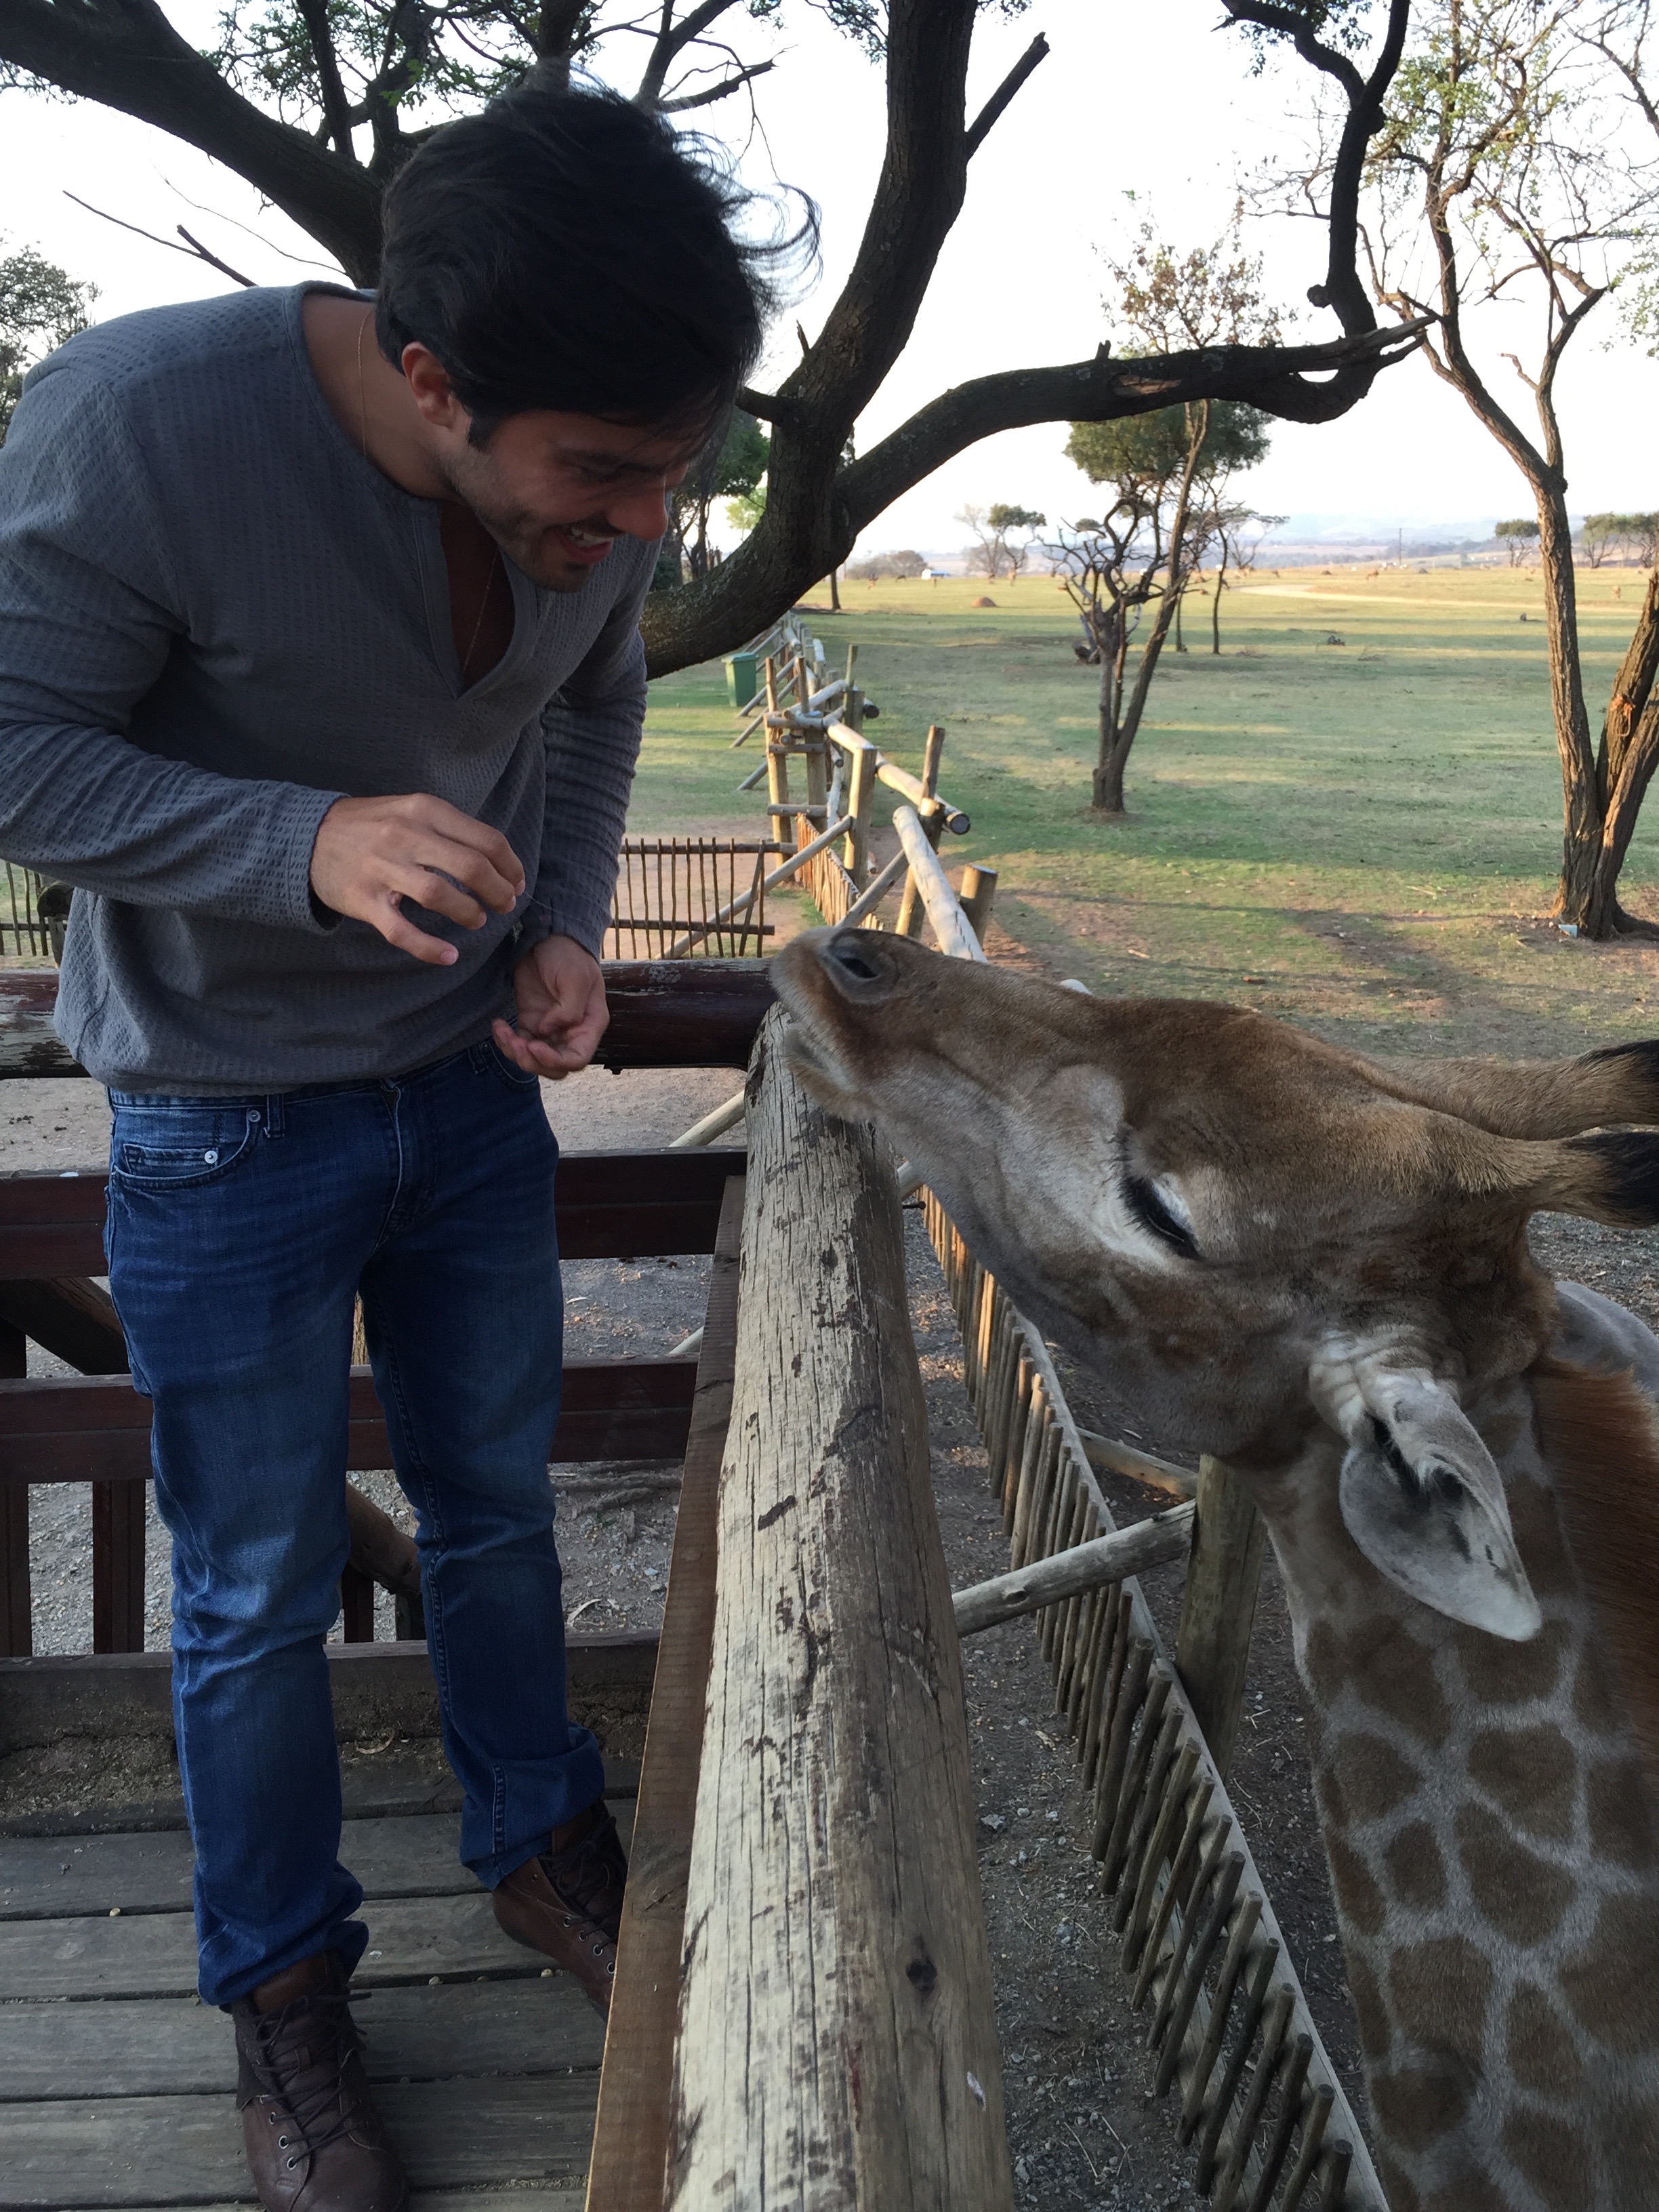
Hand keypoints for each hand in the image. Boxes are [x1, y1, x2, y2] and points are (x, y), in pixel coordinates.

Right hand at [310, 793, 525, 964]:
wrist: (305, 836)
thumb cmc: (369, 825)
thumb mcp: (410, 810)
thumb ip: (448, 829)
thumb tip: (495, 860)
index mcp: (424, 810)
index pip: (486, 840)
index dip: (511, 867)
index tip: (517, 883)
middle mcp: (405, 835)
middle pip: (471, 867)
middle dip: (498, 892)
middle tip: (504, 906)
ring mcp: (382, 868)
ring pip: (440, 895)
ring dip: (468, 913)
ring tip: (476, 920)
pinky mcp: (363, 900)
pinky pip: (401, 930)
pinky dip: (428, 948)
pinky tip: (448, 957)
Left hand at [493, 934, 608, 1078]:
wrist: (548, 937)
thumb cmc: (568, 955)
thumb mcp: (574, 977)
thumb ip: (569, 1009)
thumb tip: (548, 1031)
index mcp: (589, 1024)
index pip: (578, 1058)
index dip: (556, 1061)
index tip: (535, 1046)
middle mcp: (572, 1032)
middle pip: (556, 1067)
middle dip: (533, 1062)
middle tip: (516, 1044)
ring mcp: (550, 1029)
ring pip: (535, 1059)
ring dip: (516, 1053)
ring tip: (503, 1032)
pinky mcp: (530, 1022)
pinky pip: (519, 1043)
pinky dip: (506, 1041)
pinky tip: (498, 1027)